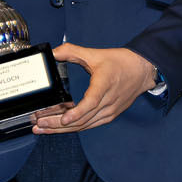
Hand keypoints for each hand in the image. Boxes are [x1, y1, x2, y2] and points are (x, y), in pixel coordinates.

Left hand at [30, 44, 157, 134]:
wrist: (142, 70)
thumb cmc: (120, 62)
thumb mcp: (94, 54)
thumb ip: (71, 51)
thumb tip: (52, 52)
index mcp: (104, 85)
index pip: (91, 102)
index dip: (77, 113)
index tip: (64, 119)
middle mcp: (108, 101)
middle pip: (83, 119)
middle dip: (58, 124)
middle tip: (39, 125)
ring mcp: (109, 111)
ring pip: (84, 125)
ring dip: (62, 129)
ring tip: (42, 128)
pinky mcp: (109, 115)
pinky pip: (89, 124)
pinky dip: (73, 126)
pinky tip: (58, 126)